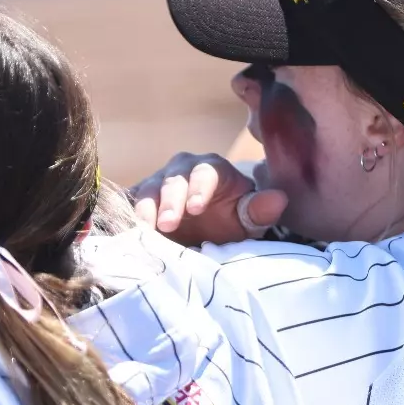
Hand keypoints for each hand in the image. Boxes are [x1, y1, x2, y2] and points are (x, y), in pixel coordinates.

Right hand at [127, 152, 288, 245]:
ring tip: (144, 231)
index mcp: (211, 169)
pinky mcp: (136, 202)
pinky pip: (128, 207)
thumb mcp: (247, 219)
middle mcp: (180, 171)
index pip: (205, 172)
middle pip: (172, 180)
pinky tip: (124, 235)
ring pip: (146, 192)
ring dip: (144, 212)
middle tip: (167, 224)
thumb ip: (259, 210)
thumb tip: (279, 200)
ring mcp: (155, 185)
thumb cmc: (229, 221)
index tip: (196, 209)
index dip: (199, 188)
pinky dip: (126, 219)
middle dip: (169, 201)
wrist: (203, 231)